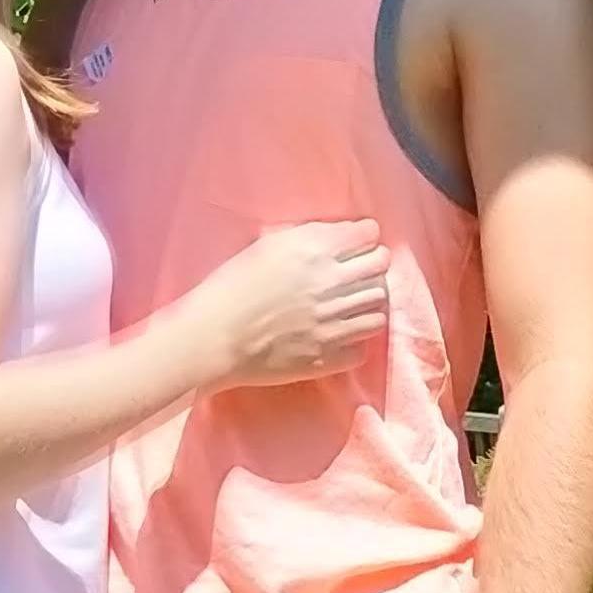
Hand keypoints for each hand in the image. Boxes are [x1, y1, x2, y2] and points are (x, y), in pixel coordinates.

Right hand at [188, 221, 389, 388]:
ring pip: (378, 310)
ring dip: (367, 305)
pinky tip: (338, 336)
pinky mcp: (327, 358)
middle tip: (358, 272)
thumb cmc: (228, 288)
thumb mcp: (264, 246)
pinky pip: (362, 348)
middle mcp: (330, 284)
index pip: (368, 234)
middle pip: (380, 268)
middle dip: (373, 266)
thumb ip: (304, 237)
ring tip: (350, 306)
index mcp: (313, 251)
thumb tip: (333, 236)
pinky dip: (355, 342)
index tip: (355, 244)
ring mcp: (332, 324)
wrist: (212, 338)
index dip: (362, 237)